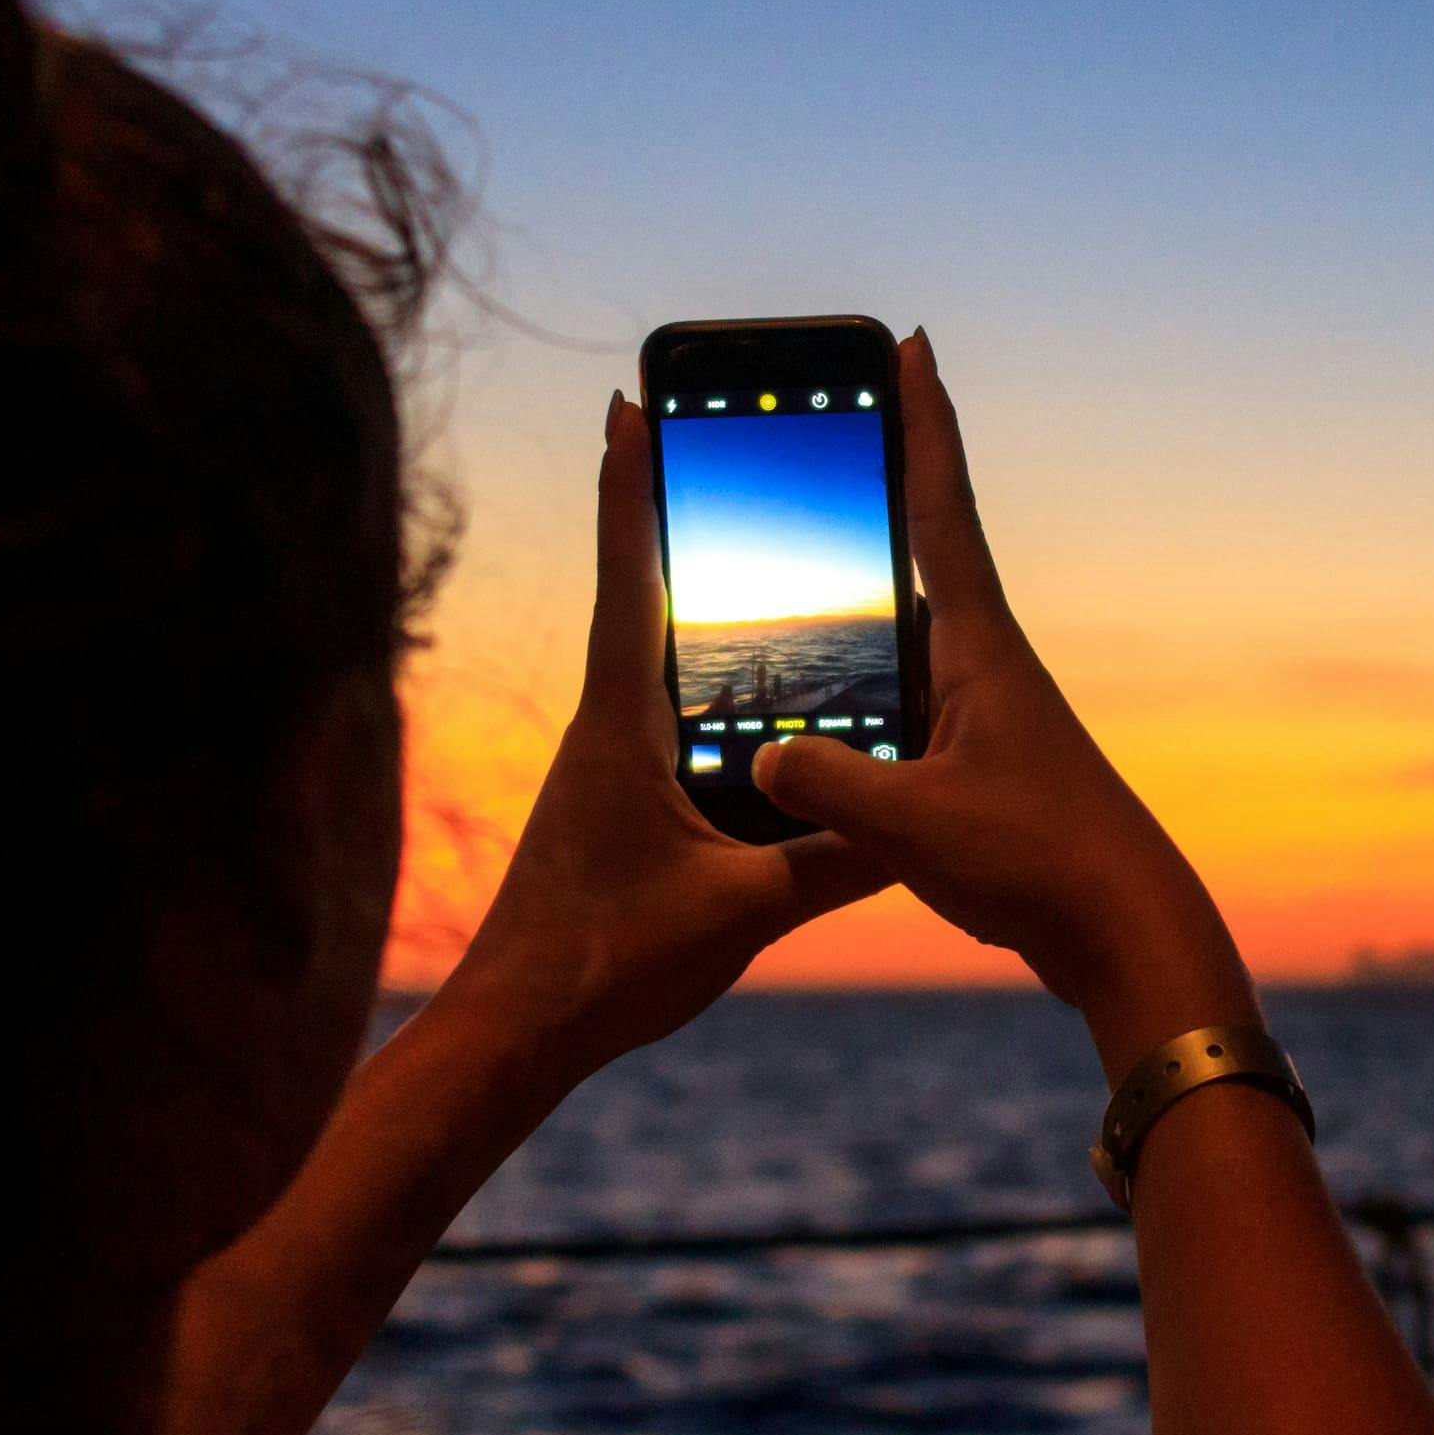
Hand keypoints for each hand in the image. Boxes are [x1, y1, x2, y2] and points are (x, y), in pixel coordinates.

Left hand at [438, 396, 889, 1097]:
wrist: (516, 1033)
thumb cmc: (606, 966)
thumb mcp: (744, 910)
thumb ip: (832, 861)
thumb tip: (916, 821)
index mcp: (622, 725)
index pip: (632, 575)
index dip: (635, 484)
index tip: (631, 402)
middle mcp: (605, 727)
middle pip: (644, 592)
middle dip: (671, 512)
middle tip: (703, 436)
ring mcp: (604, 765)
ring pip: (657, 658)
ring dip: (691, 597)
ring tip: (747, 544)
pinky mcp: (613, 804)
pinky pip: (667, 718)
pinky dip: (704, 683)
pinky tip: (753, 699)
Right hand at [750, 334, 1257, 1067]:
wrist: (1128, 936)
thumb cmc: (1042, 868)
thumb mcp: (914, 827)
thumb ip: (831, 788)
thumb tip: (764, 758)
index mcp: (981, 651)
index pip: (942, 511)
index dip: (924, 426)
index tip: (913, 344)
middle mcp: (989, 666)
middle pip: (926, 547)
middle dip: (888, 477)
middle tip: (849, 406)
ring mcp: (989, 715)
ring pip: (912, 626)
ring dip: (872, 578)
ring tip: (811, 537)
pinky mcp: (983, 766)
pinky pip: (908, 694)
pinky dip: (867, 672)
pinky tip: (825, 697)